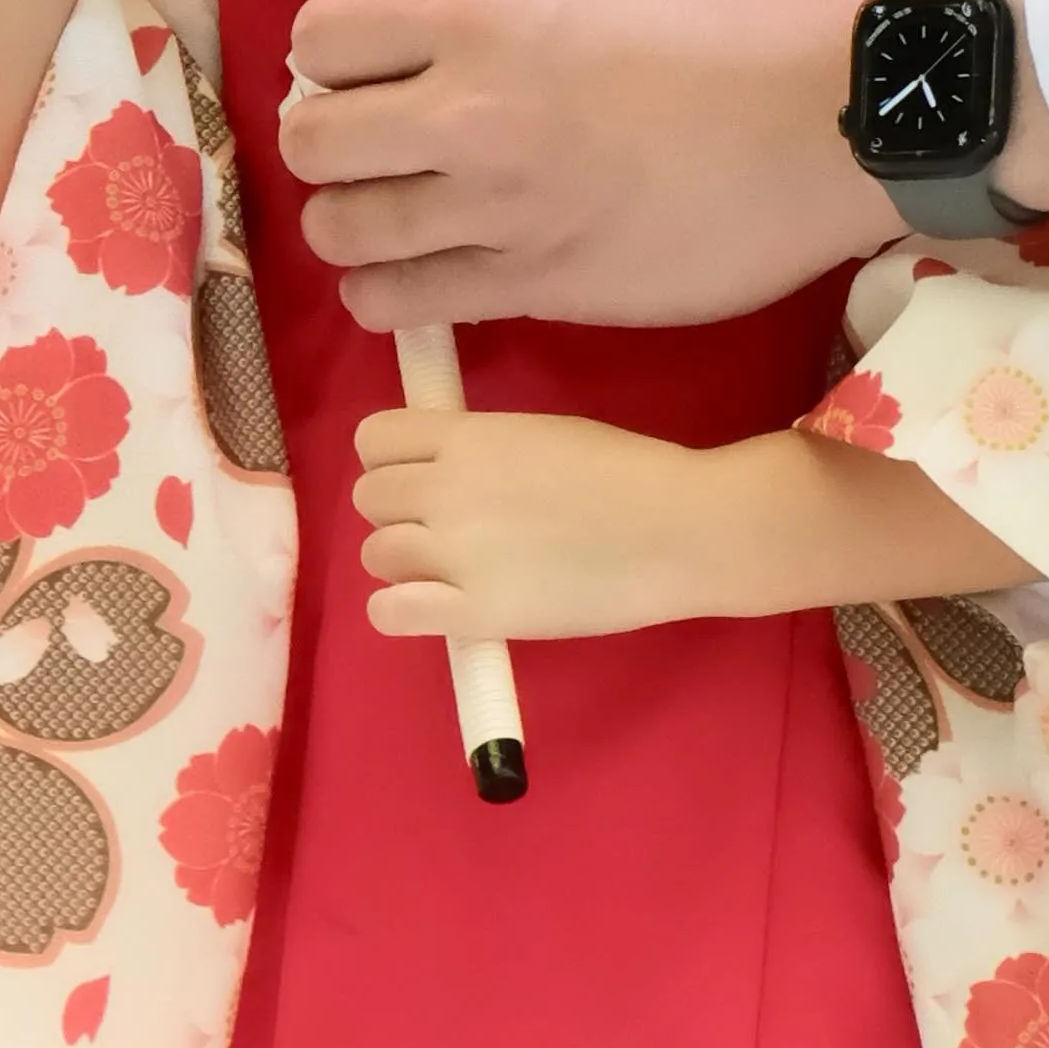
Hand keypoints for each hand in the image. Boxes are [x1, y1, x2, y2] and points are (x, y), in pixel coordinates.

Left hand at [285, 0, 890, 329]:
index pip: (317, 36)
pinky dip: (394, 292)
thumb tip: (437, 49)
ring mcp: (497, 210)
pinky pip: (401, 305)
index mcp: (480, 13)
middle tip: (380, 150)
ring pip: (338, 233)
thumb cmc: (739, 28)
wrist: (835, 118)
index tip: (369, 73)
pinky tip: (429, 275)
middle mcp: (464, 111)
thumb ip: (498, 15)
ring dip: (356, 224)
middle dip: (331, 145)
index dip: (333, 57)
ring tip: (398, 217)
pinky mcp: (537, 288)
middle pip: (309, 143)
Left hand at [355, 398, 769, 643]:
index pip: (374, 438)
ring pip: (375, 555)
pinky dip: (401, 610)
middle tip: (444, 528)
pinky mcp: (474, 614)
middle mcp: (446, 490)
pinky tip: (436, 608)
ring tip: (450, 571)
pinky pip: (390, 612)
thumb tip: (444, 471)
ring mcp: (455, 554)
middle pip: (369, 498)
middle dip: (399, 511)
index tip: (422, 474)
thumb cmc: (629, 473)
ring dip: (405, 562)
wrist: (679, 531)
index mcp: (468, 438)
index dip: (392, 457)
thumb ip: (482, 449)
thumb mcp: (543, 433)